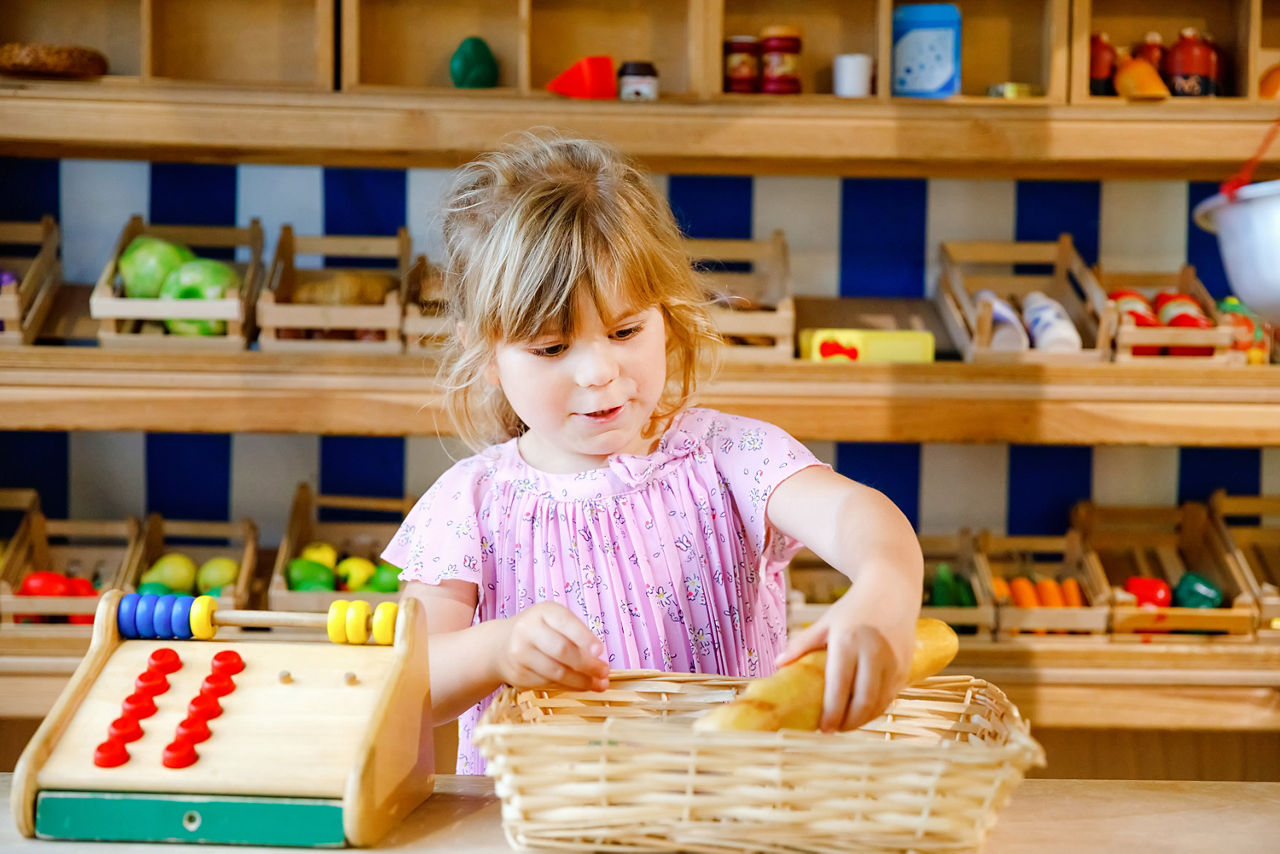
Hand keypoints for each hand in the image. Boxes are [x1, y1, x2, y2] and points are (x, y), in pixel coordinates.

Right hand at [498, 601, 608, 692]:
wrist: (501, 644)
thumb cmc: (539, 631)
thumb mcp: (555, 621)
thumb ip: (575, 634)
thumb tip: (599, 659)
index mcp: (543, 611)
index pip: (565, 622)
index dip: (584, 637)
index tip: (600, 651)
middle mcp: (527, 630)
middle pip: (561, 650)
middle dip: (587, 665)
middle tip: (604, 672)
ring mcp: (520, 654)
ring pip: (556, 672)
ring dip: (581, 681)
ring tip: (598, 684)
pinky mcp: (518, 675)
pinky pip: (549, 684)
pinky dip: (569, 686)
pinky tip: (581, 686)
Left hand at [776, 581, 917, 731]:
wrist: (892, 590)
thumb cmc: (854, 607)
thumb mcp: (826, 622)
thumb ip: (802, 644)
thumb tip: (778, 664)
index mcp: (848, 641)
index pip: (839, 686)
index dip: (832, 713)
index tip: (822, 728)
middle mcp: (874, 652)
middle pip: (863, 701)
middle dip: (848, 723)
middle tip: (833, 731)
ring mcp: (893, 661)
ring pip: (879, 703)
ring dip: (863, 720)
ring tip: (845, 724)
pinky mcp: (906, 666)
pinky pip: (891, 697)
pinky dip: (877, 709)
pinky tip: (863, 712)